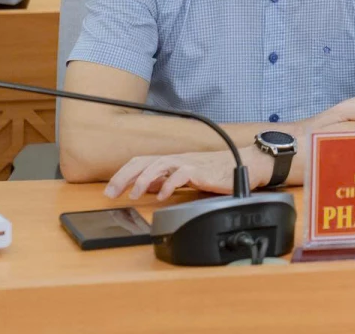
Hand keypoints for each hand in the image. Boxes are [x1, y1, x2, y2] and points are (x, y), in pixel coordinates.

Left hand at [106, 148, 252, 200]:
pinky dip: (169, 185)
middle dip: (125, 177)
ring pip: (160, 164)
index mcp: (171, 161)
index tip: (109, 191)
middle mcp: (177, 160)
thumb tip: (146, 187)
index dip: (122, 175)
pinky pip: (181, 174)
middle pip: (145, 162)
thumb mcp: (185, 177)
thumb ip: (165, 180)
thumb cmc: (216, 172)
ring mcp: (189, 164)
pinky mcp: (201, 171)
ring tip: (133, 195)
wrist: (245, 165)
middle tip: (111, 193)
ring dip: (143, 179)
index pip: (141, 162)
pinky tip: (162, 196)